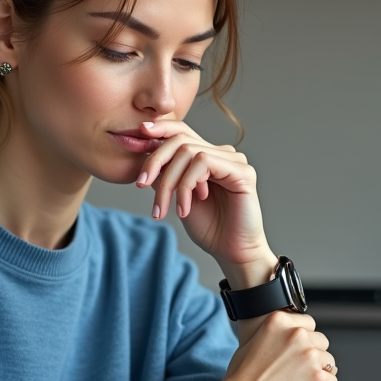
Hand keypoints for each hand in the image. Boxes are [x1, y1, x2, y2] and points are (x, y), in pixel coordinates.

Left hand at [134, 120, 271, 275]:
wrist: (230, 252)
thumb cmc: (208, 227)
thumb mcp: (176, 197)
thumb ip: (165, 174)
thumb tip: (143, 154)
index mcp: (207, 156)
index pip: (182, 131)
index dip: (160, 128)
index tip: (138, 133)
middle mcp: (222, 154)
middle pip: (181, 139)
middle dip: (155, 161)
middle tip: (140, 185)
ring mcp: (234, 160)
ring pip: (189, 152)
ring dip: (169, 182)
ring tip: (164, 209)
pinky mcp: (242, 171)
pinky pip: (204, 163)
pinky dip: (187, 185)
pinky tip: (184, 208)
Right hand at [211, 312, 339, 380]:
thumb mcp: (250, 344)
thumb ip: (273, 336)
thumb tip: (288, 340)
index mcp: (278, 322)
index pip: (309, 324)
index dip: (304, 341)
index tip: (297, 354)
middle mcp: (296, 335)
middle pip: (321, 342)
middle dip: (313, 357)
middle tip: (297, 374)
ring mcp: (309, 357)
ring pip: (329, 363)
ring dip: (319, 374)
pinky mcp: (319, 379)